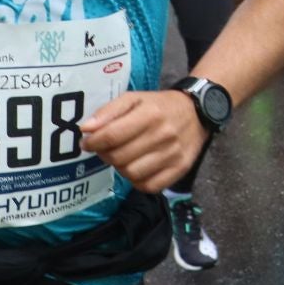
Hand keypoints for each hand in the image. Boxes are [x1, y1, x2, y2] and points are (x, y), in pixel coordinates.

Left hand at [78, 90, 209, 192]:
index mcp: (150, 114)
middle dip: (105, 154)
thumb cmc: (159, 105)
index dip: (93, 142)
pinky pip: (149, 186)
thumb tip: (86, 129)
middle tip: (105, 149)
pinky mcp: (180, 169)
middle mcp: (163, 135)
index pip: (112, 136)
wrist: (197, 113)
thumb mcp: (134, 98)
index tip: (87, 142)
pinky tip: (137, 168)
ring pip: (132, 173)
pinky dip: (137, 180)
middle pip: (119, 157)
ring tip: (122, 157)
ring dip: (120, 168)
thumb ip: (108, 111)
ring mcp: (173, 155)